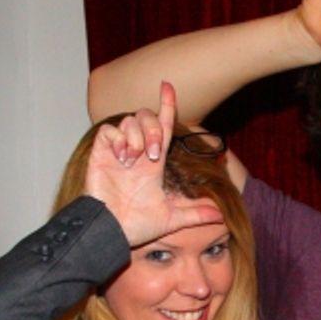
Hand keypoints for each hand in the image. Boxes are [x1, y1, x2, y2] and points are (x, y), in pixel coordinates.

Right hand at [85, 81, 223, 245]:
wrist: (112, 233)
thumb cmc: (137, 226)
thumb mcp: (172, 219)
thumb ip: (194, 214)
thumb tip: (220, 216)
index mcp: (153, 162)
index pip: (163, 127)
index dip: (166, 105)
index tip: (167, 86)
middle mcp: (136, 152)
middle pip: (146, 117)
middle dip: (153, 128)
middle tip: (153, 154)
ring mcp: (117, 151)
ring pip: (129, 120)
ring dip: (137, 137)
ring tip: (133, 159)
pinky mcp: (100, 153)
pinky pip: (110, 130)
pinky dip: (119, 140)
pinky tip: (121, 158)